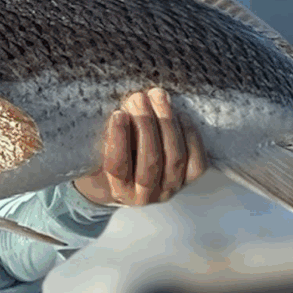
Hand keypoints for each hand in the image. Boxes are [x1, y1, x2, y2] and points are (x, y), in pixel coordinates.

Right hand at [73, 88, 206, 206]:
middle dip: (145, 125)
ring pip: (174, 158)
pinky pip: (196, 161)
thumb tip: (119, 108)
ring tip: (157, 97)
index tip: (117, 113)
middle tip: (138, 98)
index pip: (118, 166)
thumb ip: (103, 138)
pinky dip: (190, 135)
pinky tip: (179, 114)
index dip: (118, 138)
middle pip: (150, 162)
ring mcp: (170, 188)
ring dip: (167, 123)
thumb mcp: (97, 154)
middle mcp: (146, 195)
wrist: (125, 182)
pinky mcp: (188, 180)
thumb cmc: (105, 161)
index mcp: (118, 191)